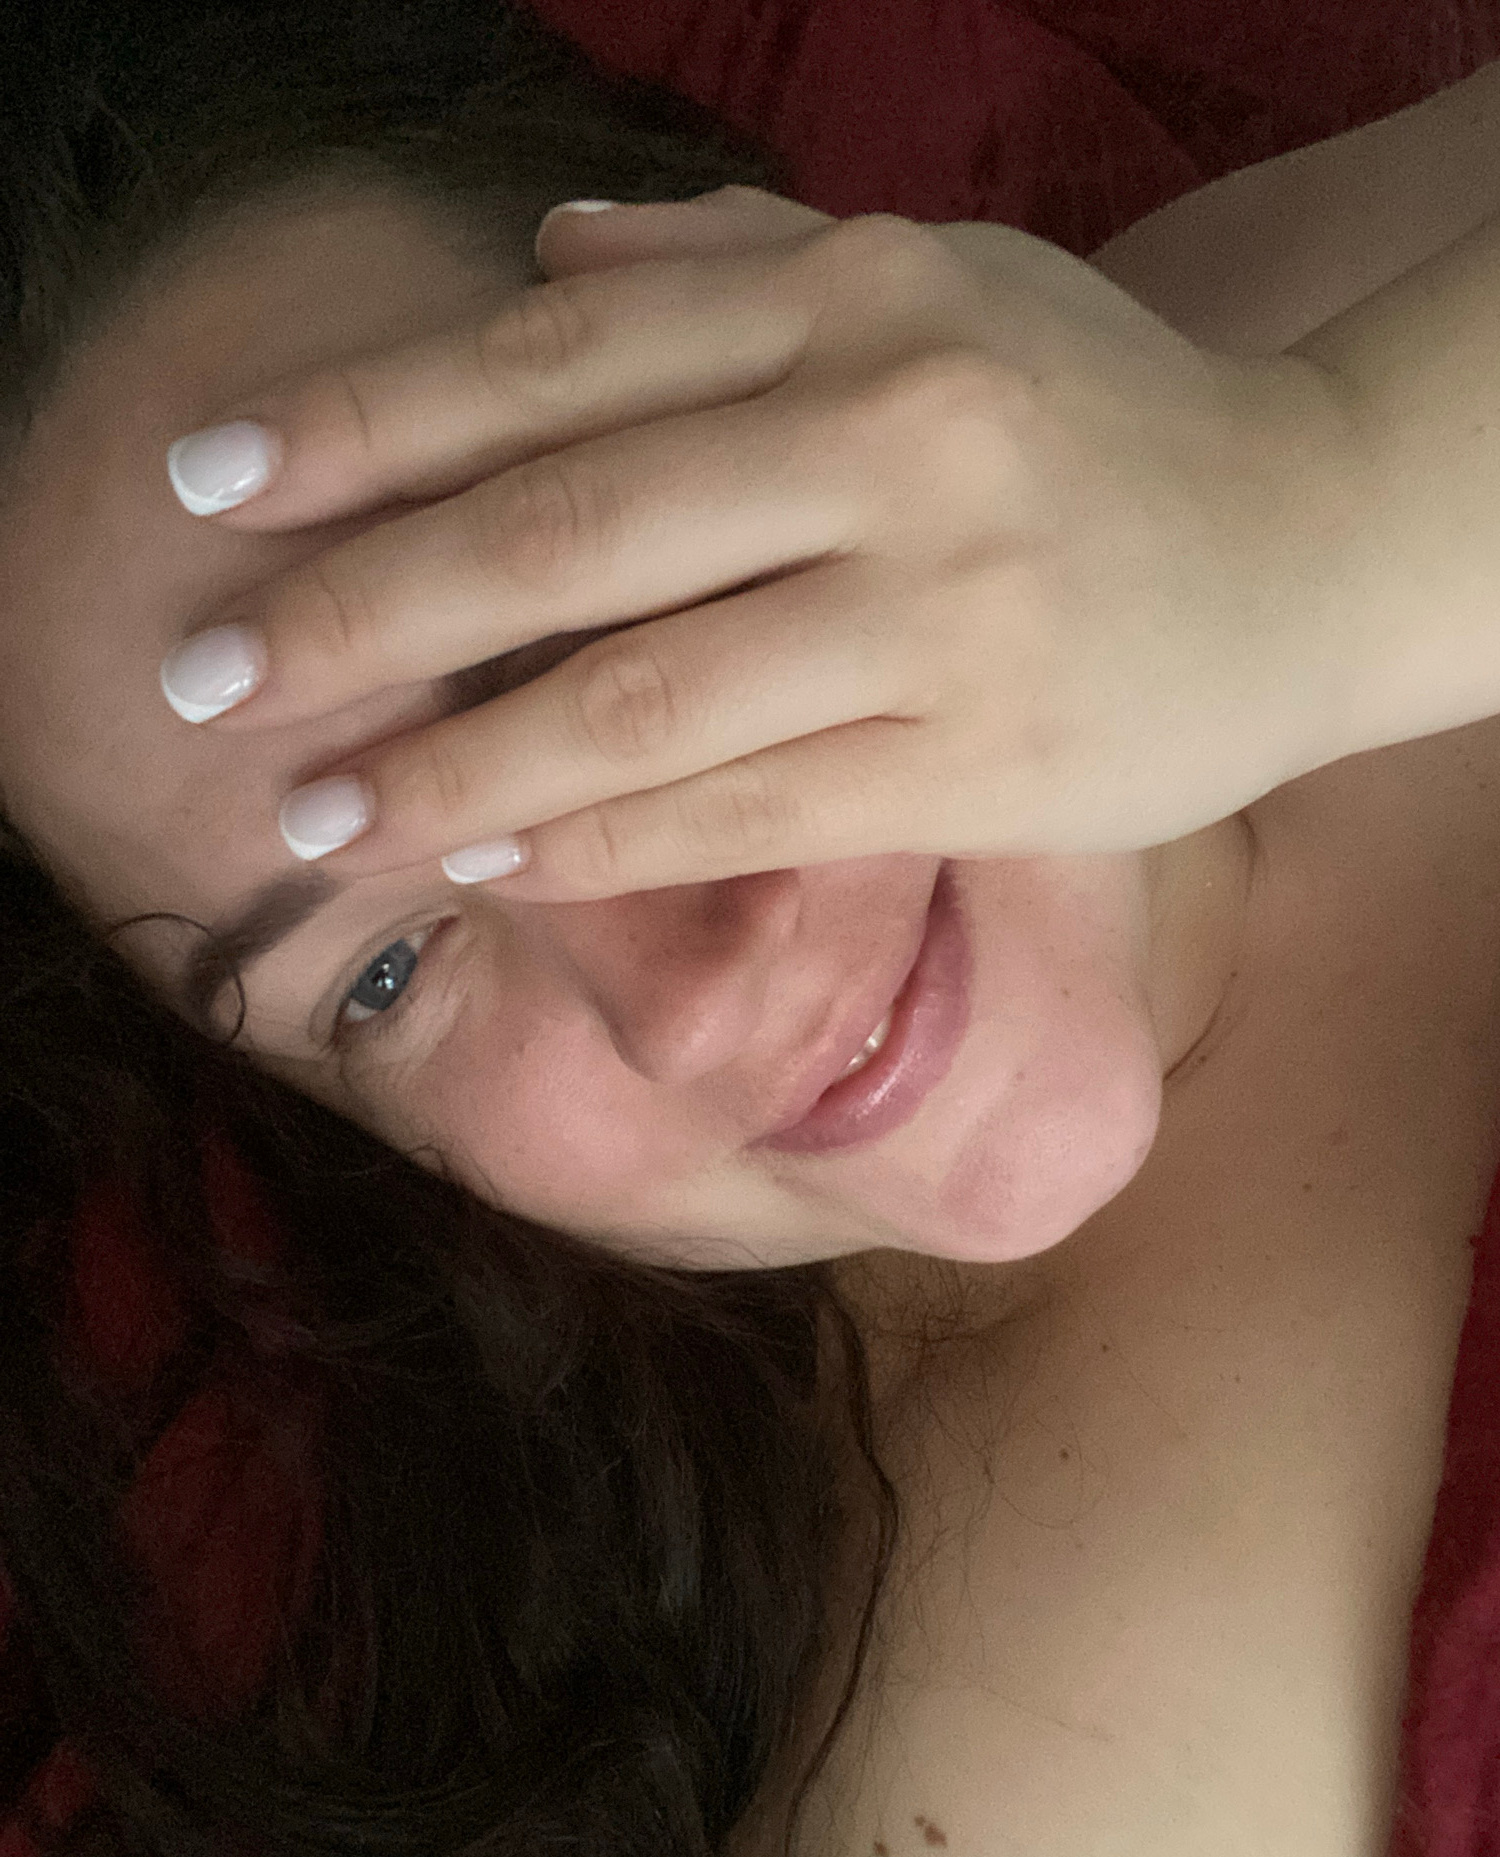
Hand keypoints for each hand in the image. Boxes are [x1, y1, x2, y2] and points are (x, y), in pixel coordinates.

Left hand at [161, 185, 1363, 895]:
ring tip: (317, 815)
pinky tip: (486, 855)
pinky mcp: (985, 760)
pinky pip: (744, 807)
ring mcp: (944, 607)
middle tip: (205, 684)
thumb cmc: (1099, 415)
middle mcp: (893, 433)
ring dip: (449, 761)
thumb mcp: (936, 285)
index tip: (212, 494)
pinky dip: (597, 836)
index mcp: (856, 296)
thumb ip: (733, 266)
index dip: (361, 428)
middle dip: (354, 614)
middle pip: (562, 529)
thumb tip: (541, 262)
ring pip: (638, 693)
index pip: (552, 361)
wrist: (1318, 541)